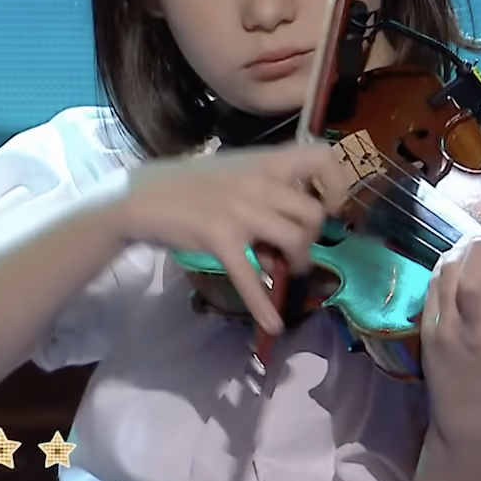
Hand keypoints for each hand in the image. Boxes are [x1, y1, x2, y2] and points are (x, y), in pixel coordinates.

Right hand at [114, 141, 348, 334]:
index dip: (338, 183)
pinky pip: (251, 277)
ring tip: (286, 271)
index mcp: (266, 160)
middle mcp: (260, 182)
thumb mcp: (236, 172)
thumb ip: (267, 192)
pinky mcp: (221, 239)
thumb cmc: (190, 184)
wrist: (142, 197)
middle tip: (298, 247)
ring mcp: (241, 211)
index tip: (333, 206)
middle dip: (313, 237)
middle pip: (314, 212)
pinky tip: (273, 325)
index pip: (322, 156)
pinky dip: (263, 305)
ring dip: (297, 261)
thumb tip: (293, 228)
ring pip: (295, 240)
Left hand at [420, 234, 480, 445]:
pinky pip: (431, 290)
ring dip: (458, 253)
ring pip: (445, 280)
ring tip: (471, 244)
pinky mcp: (427, 332)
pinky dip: (443, 270)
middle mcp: (474, 337)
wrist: (469, 420)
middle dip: (478, 250)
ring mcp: (446, 333)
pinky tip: (454, 262)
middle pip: (469, 285)